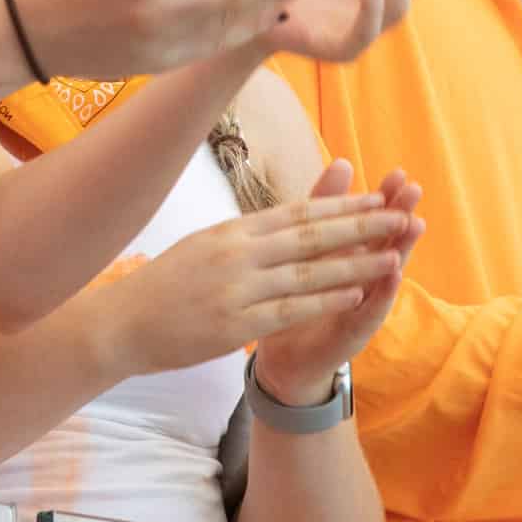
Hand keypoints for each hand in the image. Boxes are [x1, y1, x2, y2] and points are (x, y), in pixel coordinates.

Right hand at [106, 180, 414, 377]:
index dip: (342, 204)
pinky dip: (324, 301)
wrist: (122, 323)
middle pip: (311, 235)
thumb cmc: (169, 283)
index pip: (299, 211)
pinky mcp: (234, 325)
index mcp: (235, 229)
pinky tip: (355, 295)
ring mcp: (236, 288)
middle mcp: (238, 252)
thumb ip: (252, 232)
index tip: (378, 196)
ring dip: (354, 263)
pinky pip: (289, 310)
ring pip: (308, 272)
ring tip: (391, 255)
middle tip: (400, 216)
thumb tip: (291, 216)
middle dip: (361, 225)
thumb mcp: (209, 242)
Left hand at [252, 161, 423, 404]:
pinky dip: (383, 293)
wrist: (284, 358)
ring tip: (415, 225)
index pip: (373, 219)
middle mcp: (366, 275)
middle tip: (414, 190)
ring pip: (386, 272)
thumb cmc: (299, 295)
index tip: (398, 173)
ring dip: (401, 249)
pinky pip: (371, 310)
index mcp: (354, 252)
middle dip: (401, 214)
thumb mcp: (308, 248)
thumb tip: (342, 161)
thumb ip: (323, 208)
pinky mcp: (354, 332)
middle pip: (387, 240)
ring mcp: (364, 304)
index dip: (386, 197)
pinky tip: (394, 275)